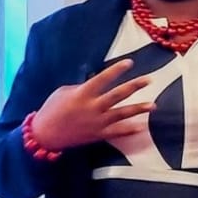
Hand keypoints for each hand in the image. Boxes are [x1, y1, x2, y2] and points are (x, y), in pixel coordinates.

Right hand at [28, 59, 155, 150]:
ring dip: (138, 109)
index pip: (103, 79)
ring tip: (153, 105)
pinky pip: (116, 132)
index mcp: (82, 94)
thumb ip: (81, 87)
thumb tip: (97, 81)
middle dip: (134, 86)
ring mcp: (96, 122)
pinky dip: (129, 130)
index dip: (116, 70)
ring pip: (122, 114)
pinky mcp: (97, 135)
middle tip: (148, 79)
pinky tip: (141, 127)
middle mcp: (92, 107)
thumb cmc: (52, 109)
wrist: (45, 135)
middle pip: (117, 95)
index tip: (130, 63)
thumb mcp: (63, 92)